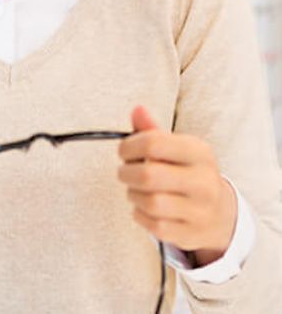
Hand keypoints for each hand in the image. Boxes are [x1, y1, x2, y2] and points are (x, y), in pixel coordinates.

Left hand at [118, 106, 237, 265]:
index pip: (154, 143)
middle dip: (126, 173)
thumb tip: (136, 110)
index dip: (128, 146)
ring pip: (149, 202)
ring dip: (132, 194)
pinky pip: (153, 225)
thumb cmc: (187, 174)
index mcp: (200, 153)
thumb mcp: (176, 148)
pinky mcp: (191, 234)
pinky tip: (144, 207)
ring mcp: (200, 210)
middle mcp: (204, 181)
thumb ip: (152, 130)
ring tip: (136, 189)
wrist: (219, 214)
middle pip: (148, 175)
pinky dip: (140, 214)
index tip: (124, 151)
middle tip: (124, 172)